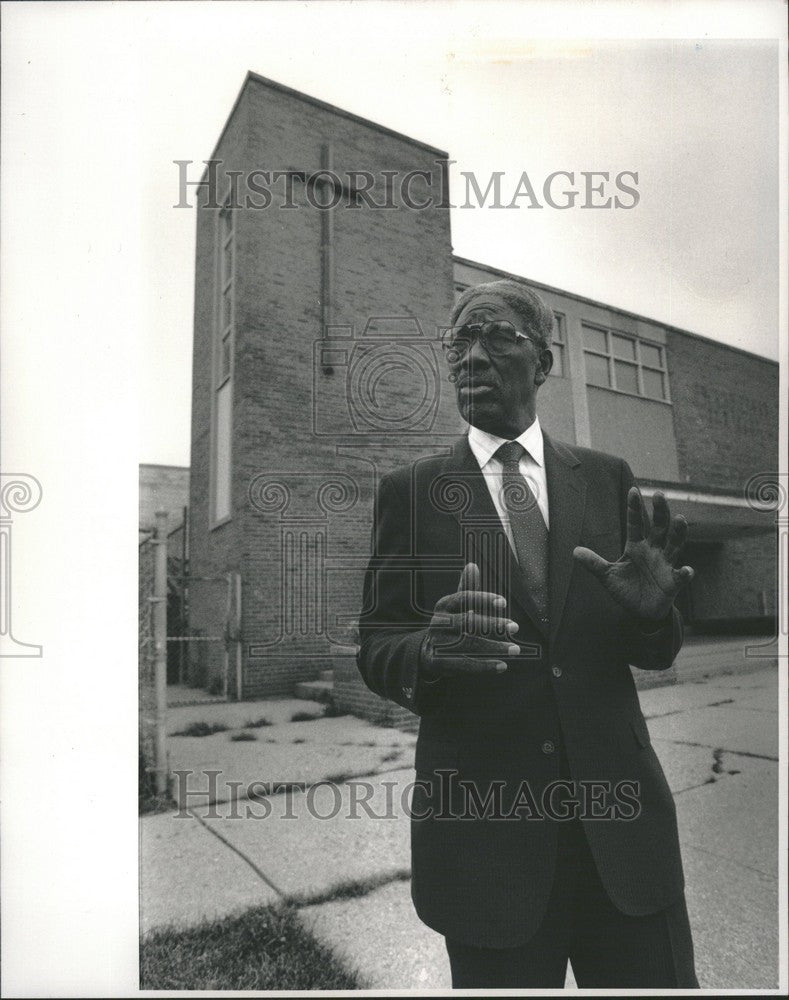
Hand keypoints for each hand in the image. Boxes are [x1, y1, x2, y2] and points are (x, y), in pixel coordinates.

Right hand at [421, 562, 519, 677]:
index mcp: (444, 605)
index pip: (464, 598)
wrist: (425, 650)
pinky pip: (463, 665)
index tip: (503, 602)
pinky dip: (484, 666)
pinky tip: (502, 665)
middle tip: (515, 626)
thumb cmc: (448, 624)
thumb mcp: (455, 606)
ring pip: (467, 645)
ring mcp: (437, 643)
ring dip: (493, 647)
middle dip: (492, 624)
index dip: (483, 599)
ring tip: (515, 649)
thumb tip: (472, 565)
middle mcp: (439, 623)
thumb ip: (466, 588)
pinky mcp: (438, 662)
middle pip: (466, 621)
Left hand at [573, 488, 693, 621]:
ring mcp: (665, 565)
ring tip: (680, 519)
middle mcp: (653, 550)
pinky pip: (681, 576)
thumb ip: (594, 563)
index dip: (634, 508)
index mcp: (636, 546)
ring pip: (674, 544)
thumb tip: (574, 551)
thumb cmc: (626, 589)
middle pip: (659, 527)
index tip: (633, 490)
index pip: (635, 523)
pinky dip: (685, 573)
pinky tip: (687, 570)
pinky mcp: (673, 582)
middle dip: (660, 511)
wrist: (640, 612)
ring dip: (678, 532)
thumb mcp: (607, 575)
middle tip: (659, 494)